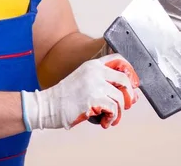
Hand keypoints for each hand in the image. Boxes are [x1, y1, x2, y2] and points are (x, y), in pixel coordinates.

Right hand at [21, 53, 138, 130]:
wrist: (47, 106)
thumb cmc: (66, 97)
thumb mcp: (85, 82)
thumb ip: (106, 85)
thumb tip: (132, 95)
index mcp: (92, 65)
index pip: (118, 59)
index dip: (130, 71)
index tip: (133, 84)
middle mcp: (94, 71)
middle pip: (124, 79)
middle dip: (129, 95)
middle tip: (125, 105)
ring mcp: (94, 84)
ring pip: (120, 97)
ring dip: (119, 112)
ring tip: (111, 118)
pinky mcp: (92, 99)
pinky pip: (113, 109)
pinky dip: (112, 118)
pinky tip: (105, 122)